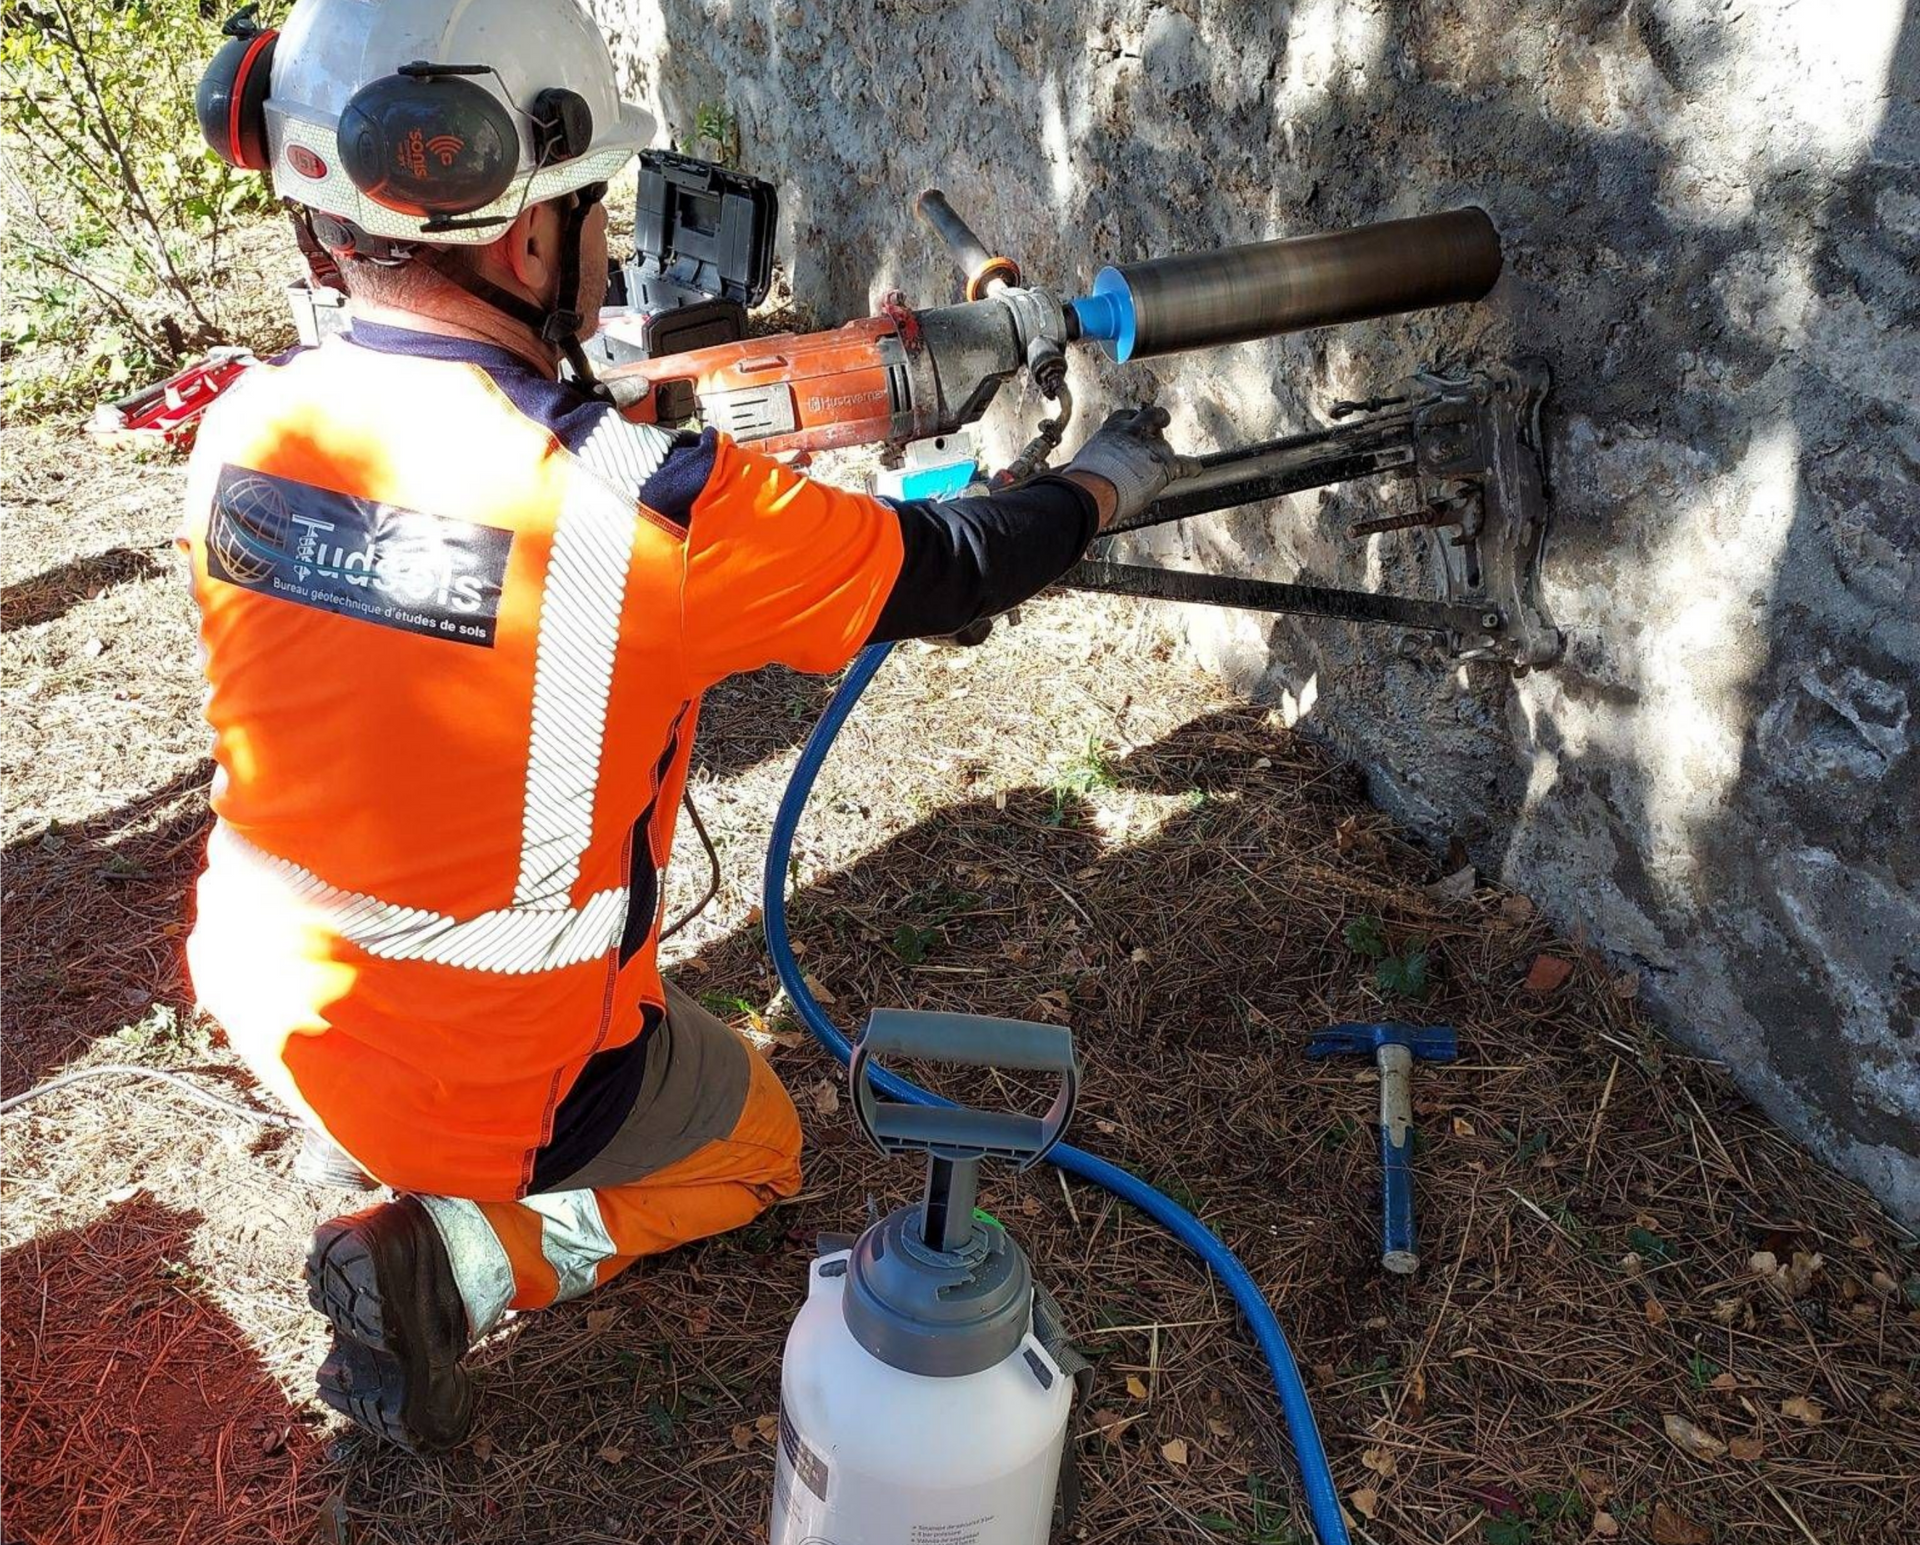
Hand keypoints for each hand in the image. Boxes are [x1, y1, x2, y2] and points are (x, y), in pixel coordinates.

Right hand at [1061, 404, 1197, 529]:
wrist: (1093, 490)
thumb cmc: (1082, 481)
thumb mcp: (1084, 460)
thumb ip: (1094, 459)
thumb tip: (1079, 476)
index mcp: (1111, 429)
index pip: (1125, 416)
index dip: (1131, 421)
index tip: (1132, 424)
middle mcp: (1133, 431)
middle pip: (1151, 417)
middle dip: (1156, 420)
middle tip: (1160, 423)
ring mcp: (1151, 447)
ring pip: (1165, 444)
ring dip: (1164, 452)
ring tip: (1164, 459)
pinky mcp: (1164, 464)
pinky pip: (1185, 463)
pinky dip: (1191, 467)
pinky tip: (1195, 469)